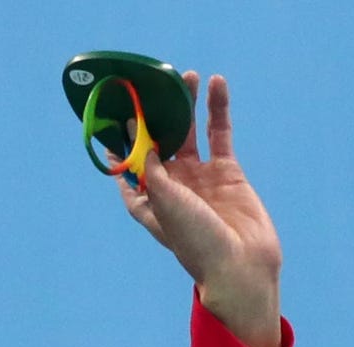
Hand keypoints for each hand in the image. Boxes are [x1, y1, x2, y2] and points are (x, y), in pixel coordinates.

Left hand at [119, 72, 282, 346]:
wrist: (240, 264)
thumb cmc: (195, 242)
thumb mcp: (164, 204)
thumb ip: (152, 170)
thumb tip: (140, 142)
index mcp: (150, 203)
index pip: (129, 171)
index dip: (121, 149)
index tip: (113, 124)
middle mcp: (173, 188)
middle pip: (159, 144)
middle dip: (155, 117)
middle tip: (151, 87)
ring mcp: (200, 179)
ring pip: (190, 133)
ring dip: (187, 106)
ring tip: (185, 76)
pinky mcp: (227, 172)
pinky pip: (220, 133)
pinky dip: (218, 110)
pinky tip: (217, 84)